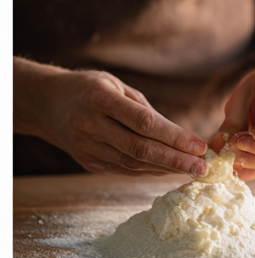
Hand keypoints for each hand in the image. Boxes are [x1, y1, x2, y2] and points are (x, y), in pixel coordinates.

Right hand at [31, 65, 207, 176]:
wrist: (48, 104)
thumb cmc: (89, 89)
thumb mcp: (115, 85)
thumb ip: (144, 110)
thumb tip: (180, 137)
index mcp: (99, 98)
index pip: (143, 123)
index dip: (174, 137)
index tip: (199, 146)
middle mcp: (91, 124)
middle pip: (141, 149)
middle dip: (175, 161)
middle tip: (202, 169)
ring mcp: (89, 147)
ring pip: (134, 164)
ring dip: (166, 169)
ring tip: (192, 171)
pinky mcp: (90, 163)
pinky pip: (126, 170)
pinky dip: (150, 171)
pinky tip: (169, 171)